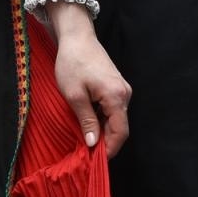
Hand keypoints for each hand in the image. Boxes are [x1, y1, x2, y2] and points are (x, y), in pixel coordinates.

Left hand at [46, 1, 130, 157]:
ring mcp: (122, 88)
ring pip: (116, 117)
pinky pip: (112, 107)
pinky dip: (102, 116)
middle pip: (120, 126)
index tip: (96, 160)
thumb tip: (93, 143)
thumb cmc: (72, 63)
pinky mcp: (115, 85)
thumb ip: (86, 120)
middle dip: (105, 140)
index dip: (110, 149)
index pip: (120, 132)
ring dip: (103, 128)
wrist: (76, 36)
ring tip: (85, 135)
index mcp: (117, 97)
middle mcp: (125, 94)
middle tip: (87, 151)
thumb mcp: (74, 94)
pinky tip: (88, 119)